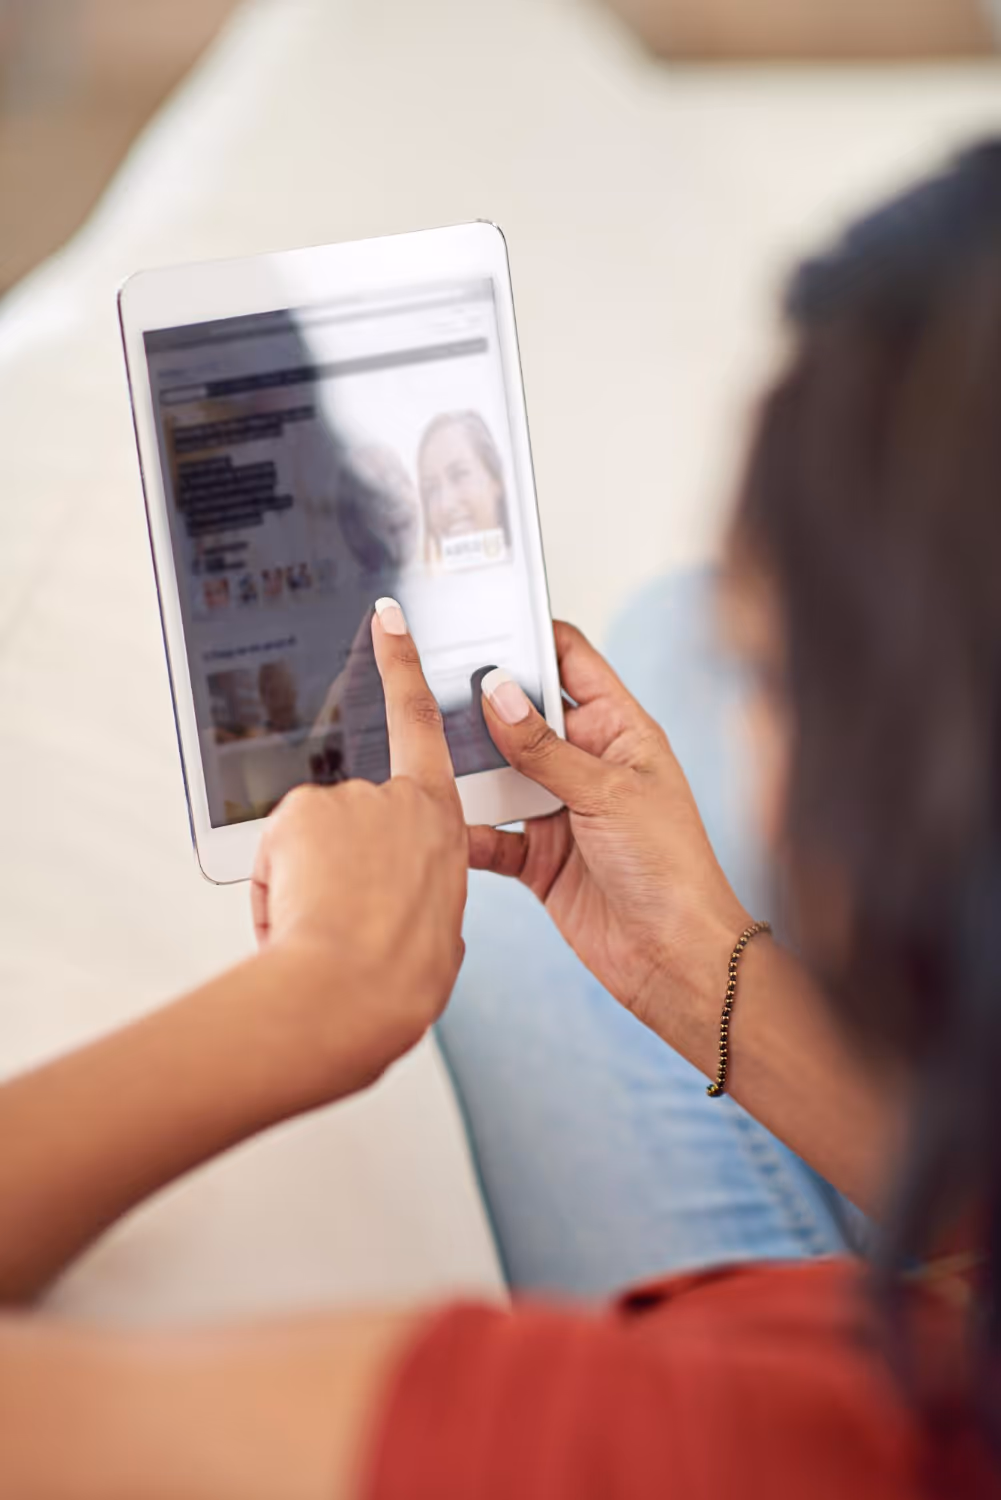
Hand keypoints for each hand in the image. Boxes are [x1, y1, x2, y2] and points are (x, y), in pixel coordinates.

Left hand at [251, 599, 466, 1100]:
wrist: (355, 990)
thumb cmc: (401, 976)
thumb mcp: (440, 932)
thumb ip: (424, 894)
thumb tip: (403, 900)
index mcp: (441, 820)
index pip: (422, 720)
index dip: (404, 664)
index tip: (388, 618)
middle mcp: (396, 798)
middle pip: (350, 810)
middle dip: (333, 858)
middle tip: (342, 913)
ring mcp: (346, 799)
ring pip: (308, 835)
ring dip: (306, 876)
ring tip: (323, 922)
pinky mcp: (299, 809)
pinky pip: (276, 847)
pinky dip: (277, 883)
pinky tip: (296, 913)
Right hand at [470, 624, 752, 1039]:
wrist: (674, 960)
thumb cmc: (671, 869)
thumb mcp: (607, 793)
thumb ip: (545, 749)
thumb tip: (496, 694)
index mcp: (620, 730)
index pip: (571, 662)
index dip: (532, 635)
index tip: (485, 616)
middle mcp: (587, 764)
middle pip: (523, 715)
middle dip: (481, 700)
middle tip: (430, 679)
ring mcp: (560, 810)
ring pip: (499, 774)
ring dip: (466, 767)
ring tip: (421, 745)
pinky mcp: (539, 858)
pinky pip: (491, 835)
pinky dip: (466, 830)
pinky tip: (438, 819)